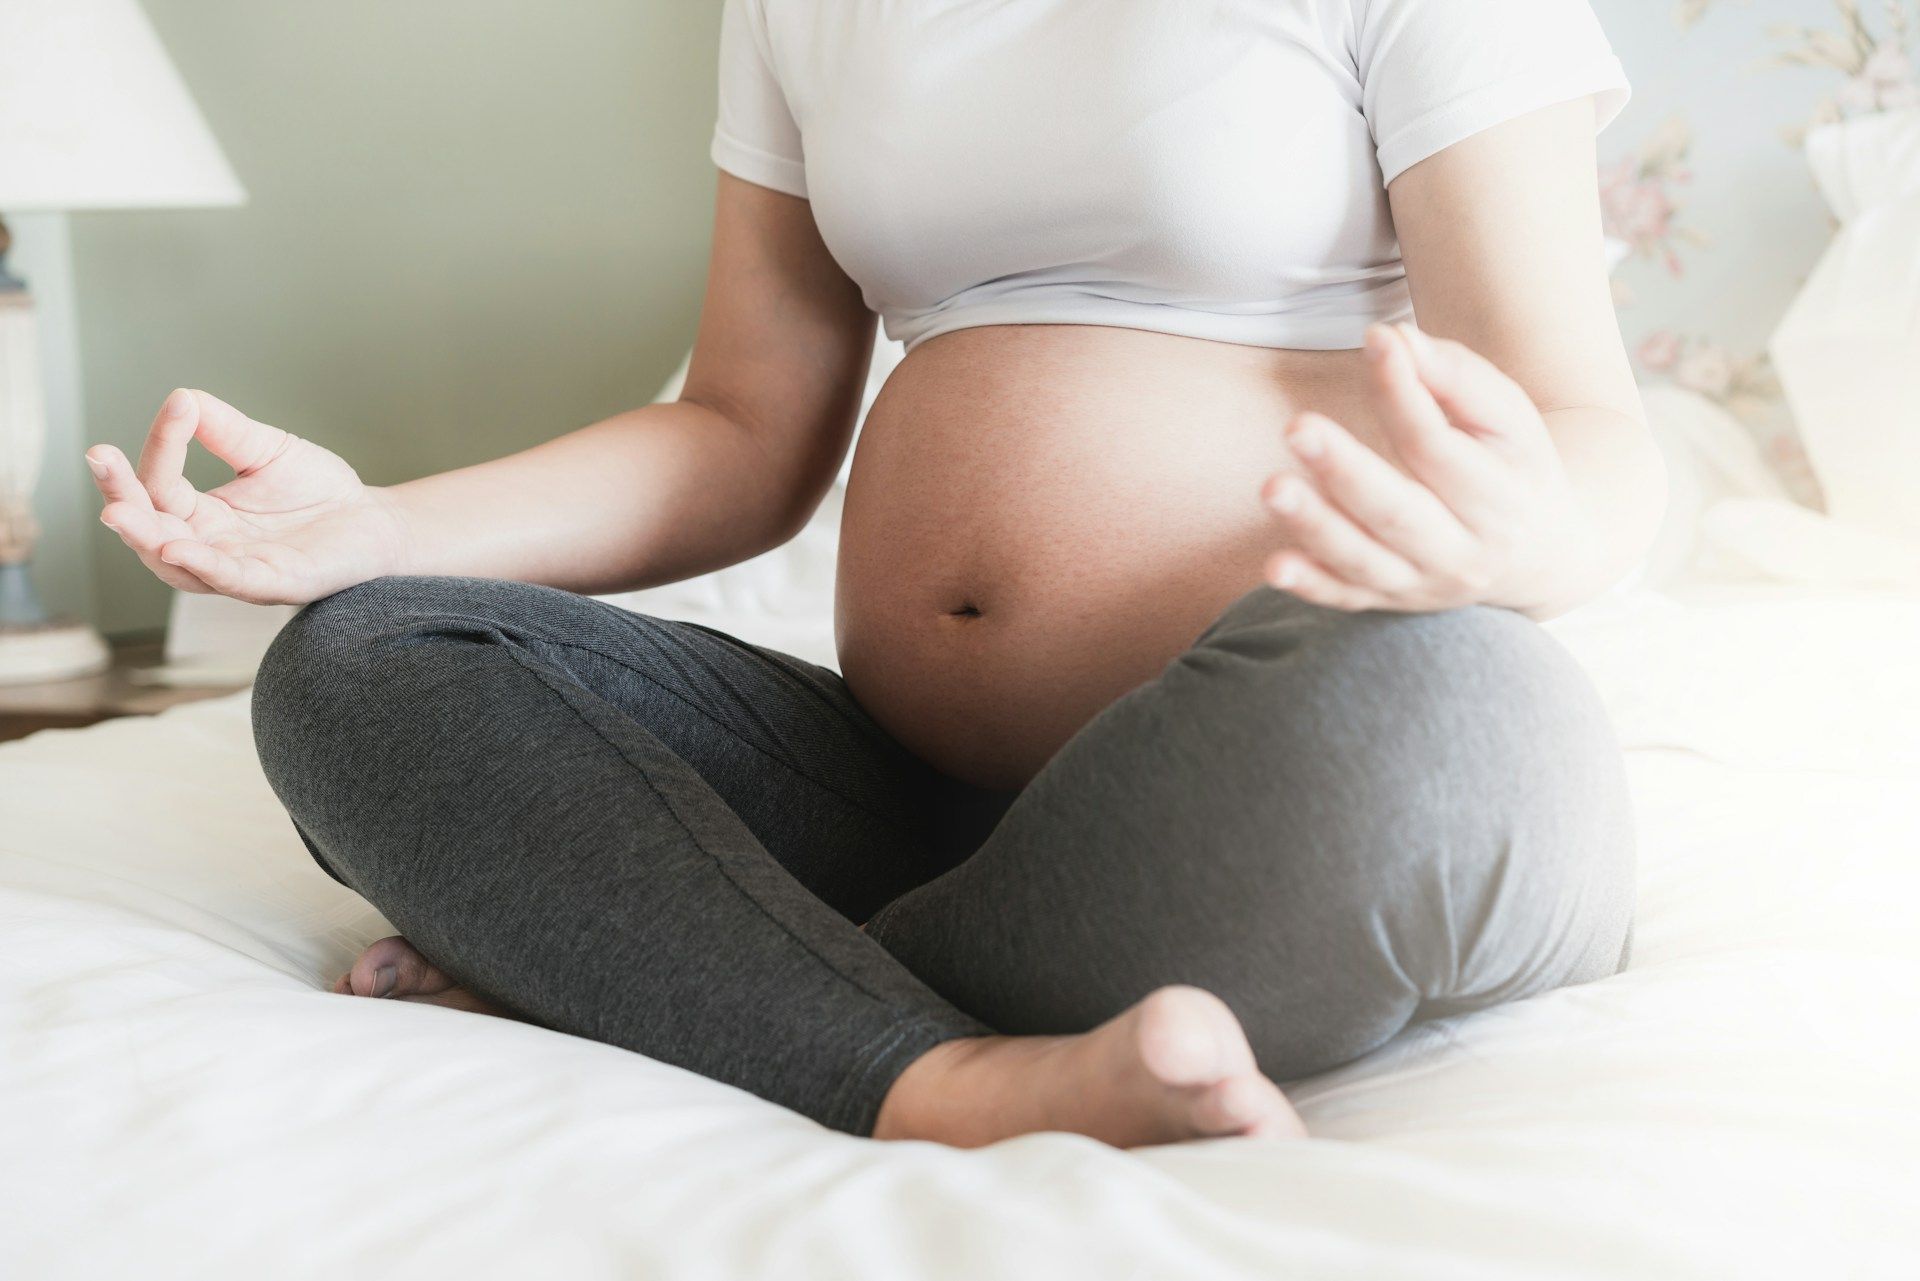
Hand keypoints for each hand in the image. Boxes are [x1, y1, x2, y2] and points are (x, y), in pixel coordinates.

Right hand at [87, 389, 410, 604]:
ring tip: (119, 511)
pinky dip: (205, 566)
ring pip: (176, 563)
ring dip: (147, 537)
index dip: (163, 445)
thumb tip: (183, 397)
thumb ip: (225, 430)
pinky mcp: (275, 585)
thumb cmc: (317, 491)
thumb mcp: (265, 450)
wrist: (374, 521)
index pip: (161, 483)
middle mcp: (208, 547)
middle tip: (99, 459)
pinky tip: (181, 548)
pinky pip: (232, 581)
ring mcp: (238, 571)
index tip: (176, 406)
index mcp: (199, 515)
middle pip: (149, 529)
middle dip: (121, 497)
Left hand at [1260, 323, 1592, 615]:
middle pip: (1397, 512)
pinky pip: (1346, 599)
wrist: (1540, 556)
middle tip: (1298, 428)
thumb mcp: (1508, 417)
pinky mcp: (1392, 602)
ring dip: (1315, 526)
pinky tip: (1274, 568)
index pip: (1438, 447)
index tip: (1373, 341)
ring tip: (1272, 487)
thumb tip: (1394, 339)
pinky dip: (1311, 586)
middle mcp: (1465, 552)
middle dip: (1346, 471)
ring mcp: (1426, 584)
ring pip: (1365, 560)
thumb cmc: (1513, 466)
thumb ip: (1455, 376)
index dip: (1402, 395)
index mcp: (1501, 500)